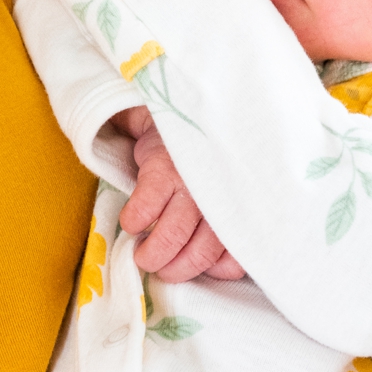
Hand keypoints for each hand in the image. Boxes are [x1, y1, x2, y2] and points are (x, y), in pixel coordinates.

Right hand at [115, 108, 244, 282]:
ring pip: (172, 237)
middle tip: (159, 267)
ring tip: (141, 255)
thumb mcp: (229, 178)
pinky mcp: (162, 168)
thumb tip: (226, 255)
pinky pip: (145, 210)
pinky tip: (131, 223)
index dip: (216, 270)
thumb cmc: (209, 147)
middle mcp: (220, 198)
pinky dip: (135, 221)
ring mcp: (192, 183)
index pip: (235, 256)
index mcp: (240, 205)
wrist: (184, 101)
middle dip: (175, 269)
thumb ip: (232, 211)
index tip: (201, 269)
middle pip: (200, 254)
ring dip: (152, 254)